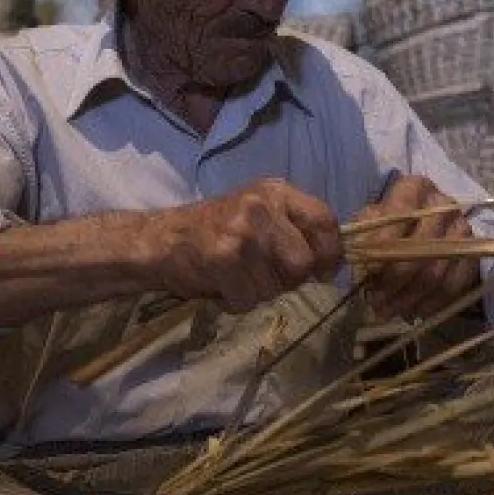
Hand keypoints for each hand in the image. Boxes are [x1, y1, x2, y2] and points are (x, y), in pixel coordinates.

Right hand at [146, 178, 343, 313]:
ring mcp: (240, 232)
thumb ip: (296, 230)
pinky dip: (235, 302)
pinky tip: (221, 285)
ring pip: (275, 287)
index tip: (321, 271)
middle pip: (303, 263)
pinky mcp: (221, 259)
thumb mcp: (261, 214)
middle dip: (289, 279)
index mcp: (277, 192)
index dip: (330, 254)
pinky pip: (248, 300)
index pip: (325, 222)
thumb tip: (331, 266)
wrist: (161, 240)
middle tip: (264, 275)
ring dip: (258, 292)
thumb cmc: (217, 230)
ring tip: (236, 276)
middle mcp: (261, 207)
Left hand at [352, 174, 480, 323]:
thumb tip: (358, 260)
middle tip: (375, 302)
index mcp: (415, 189)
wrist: (420, 228)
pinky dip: (432, 303)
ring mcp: (462, 229)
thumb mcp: (369, 223)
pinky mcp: (472, 255)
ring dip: (409, 297)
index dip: (383, 245)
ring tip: (387, 312)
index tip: (367, 272)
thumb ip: (363, 237)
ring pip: (436, 271)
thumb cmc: (387, 226)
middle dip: (395, 280)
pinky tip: (413, 313)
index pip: (401, 215)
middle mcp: (444, 205)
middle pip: (421, 247)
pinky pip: (455, 284)